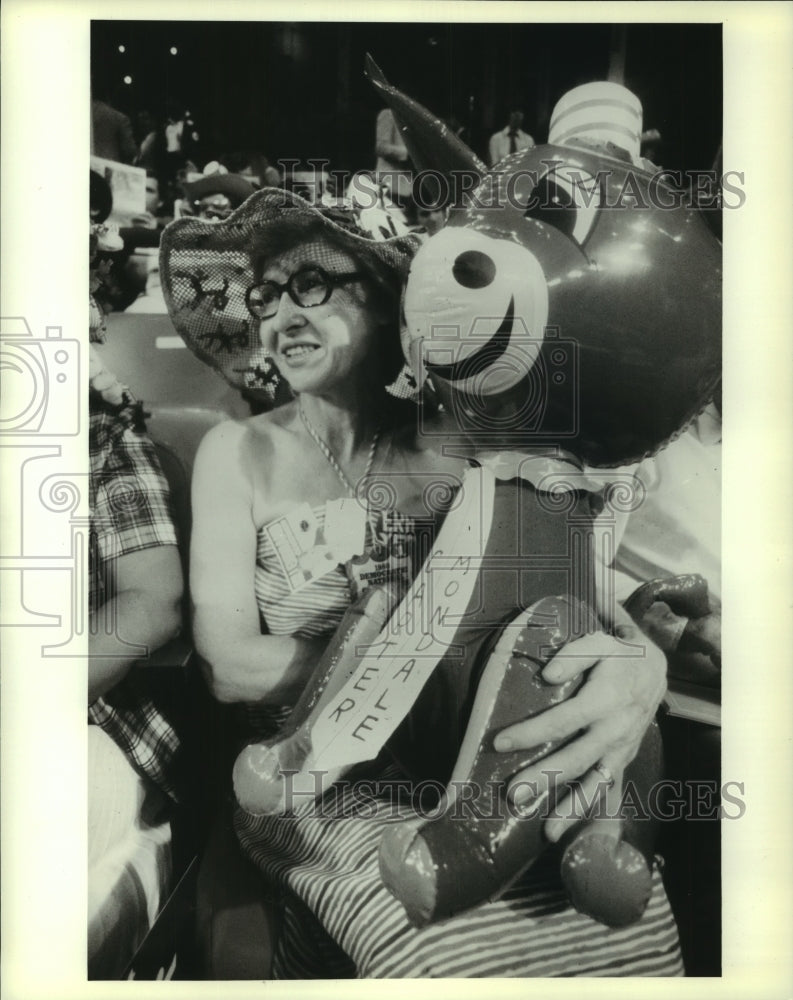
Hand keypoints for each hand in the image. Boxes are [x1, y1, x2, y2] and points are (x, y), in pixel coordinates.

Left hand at [493, 623, 665, 841]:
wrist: (656, 669)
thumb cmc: (619, 654)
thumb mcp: (600, 643)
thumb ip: (573, 655)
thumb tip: (546, 675)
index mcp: (605, 700)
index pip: (562, 721)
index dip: (530, 733)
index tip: (499, 743)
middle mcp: (615, 730)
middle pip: (575, 759)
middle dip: (544, 778)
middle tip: (513, 795)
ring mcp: (621, 749)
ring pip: (595, 783)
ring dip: (570, 808)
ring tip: (546, 831)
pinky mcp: (623, 759)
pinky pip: (605, 788)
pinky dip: (587, 809)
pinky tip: (564, 828)